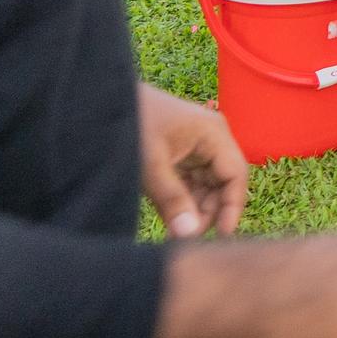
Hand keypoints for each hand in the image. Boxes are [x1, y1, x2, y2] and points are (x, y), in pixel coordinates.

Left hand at [137, 84, 249, 237]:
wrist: (101, 102)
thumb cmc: (132, 124)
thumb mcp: (151, 165)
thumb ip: (172, 200)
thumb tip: (190, 235)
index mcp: (213, 133)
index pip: (235, 175)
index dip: (232, 206)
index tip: (221, 236)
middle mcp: (211, 138)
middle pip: (222, 182)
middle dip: (208, 210)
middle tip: (186, 235)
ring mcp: (196, 146)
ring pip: (206, 185)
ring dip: (194, 208)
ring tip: (174, 229)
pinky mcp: (180, 154)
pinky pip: (191, 182)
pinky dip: (182, 200)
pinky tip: (169, 216)